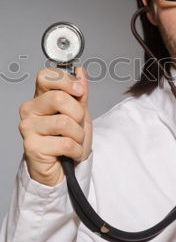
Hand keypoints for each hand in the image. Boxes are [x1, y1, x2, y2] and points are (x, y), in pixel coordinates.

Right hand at [19, 67, 91, 185]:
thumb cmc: (68, 140)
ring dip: (79, 135)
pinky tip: (71, 153)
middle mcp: (30, 110)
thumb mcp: (80, 113)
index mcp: (40, 97)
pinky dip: (76, 150)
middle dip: (78, 114)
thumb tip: (79, 72)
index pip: (45, 75)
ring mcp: (28, 128)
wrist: (64, 169)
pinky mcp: (31, 146)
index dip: (65, 81)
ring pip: (65, 122)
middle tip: (78, 125)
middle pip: (59, 98)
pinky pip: (65, 143)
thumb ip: (80, 93)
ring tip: (74, 141)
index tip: (78, 91)